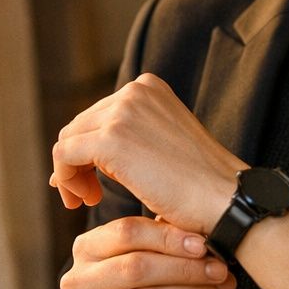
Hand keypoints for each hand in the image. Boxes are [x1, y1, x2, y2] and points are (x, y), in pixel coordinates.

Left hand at [50, 73, 247, 235]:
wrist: (224, 199)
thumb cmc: (199, 186)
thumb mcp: (161, 145)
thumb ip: (127, 140)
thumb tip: (72, 157)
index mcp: (148, 87)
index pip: (98, 115)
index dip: (88, 150)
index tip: (94, 182)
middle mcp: (134, 90)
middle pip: (80, 125)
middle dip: (77, 162)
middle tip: (88, 197)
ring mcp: (123, 111)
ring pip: (68, 140)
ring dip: (71, 173)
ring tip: (87, 201)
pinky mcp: (111, 138)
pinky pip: (64, 155)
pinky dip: (66, 179)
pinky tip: (84, 201)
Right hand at [62, 216, 235, 288]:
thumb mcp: (144, 257)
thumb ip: (161, 237)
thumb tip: (200, 227)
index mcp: (85, 249)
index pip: (125, 232)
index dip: (167, 237)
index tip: (203, 243)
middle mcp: (78, 282)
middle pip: (137, 267)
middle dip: (185, 267)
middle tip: (220, 267)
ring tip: (224, 285)